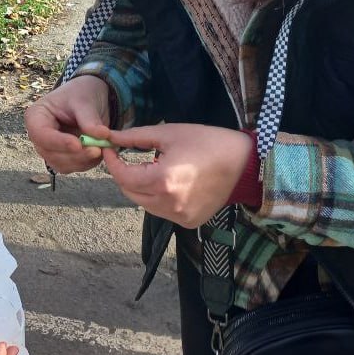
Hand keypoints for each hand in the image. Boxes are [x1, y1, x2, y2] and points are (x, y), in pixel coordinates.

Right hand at [24, 75, 111, 173]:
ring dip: (83, 160)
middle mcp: (39, 136)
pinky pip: (74, 167)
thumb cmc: (81, 94)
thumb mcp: (85, 100)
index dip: (58, 142)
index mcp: (36, 117)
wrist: (90, 99)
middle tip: (98, 149)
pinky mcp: (64, 159)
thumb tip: (101, 135)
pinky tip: (99, 150)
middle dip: (76, 155)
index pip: (40, 135)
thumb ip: (90, 118)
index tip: (78, 144)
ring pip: (63, 164)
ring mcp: (50, 149)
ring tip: (102, 147)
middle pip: (51, 154)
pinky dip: (88, 163)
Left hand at [101, 124, 252, 227]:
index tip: (109, 150)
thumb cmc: (207, 142)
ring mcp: (179, 216)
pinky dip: (158, 198)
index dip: (112, 163)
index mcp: (162, 180)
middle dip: (124, 176)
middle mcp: (168, 204)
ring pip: (144, 204)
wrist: (244, 164)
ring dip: (141, 188)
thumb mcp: (169, 133)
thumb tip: (110, 137)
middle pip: (130, 193)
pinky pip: (161, 211)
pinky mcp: (188, 221)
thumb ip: (136, 137)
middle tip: (127, 159)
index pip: (122, 177)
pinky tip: (171, 183)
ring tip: (154, 169)